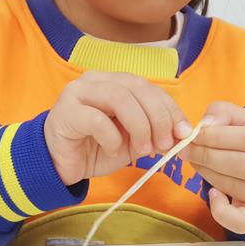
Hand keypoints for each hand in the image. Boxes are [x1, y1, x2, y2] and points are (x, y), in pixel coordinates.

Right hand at [44, 71, 191, 184]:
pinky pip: (97, 120)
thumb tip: (181, 134)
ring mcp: (78, 92)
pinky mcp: (66, 112)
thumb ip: (153, 132)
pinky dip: (112, 138)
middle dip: (158, 118)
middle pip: (137, 88)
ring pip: (119, 98)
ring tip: (144, 150)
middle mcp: (96, 80)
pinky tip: (114, 150)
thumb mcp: (132, 141)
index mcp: (114, 82)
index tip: (184, 133)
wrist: (60, 164)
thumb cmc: (96, 148)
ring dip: (140, 126)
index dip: (170, 108)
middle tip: (165, 145)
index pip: (149, 87)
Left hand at [180, 101, 244, 234]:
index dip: (219, 137)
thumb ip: (225, 113)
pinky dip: (221, 211)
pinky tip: (212, 194)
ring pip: (237, 188)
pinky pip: (240, 222)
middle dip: (208, 155)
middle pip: (243, 165)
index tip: (195, 134)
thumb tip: (206, 124)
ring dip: (208, 173)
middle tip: (186, 149)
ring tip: (193, 161)